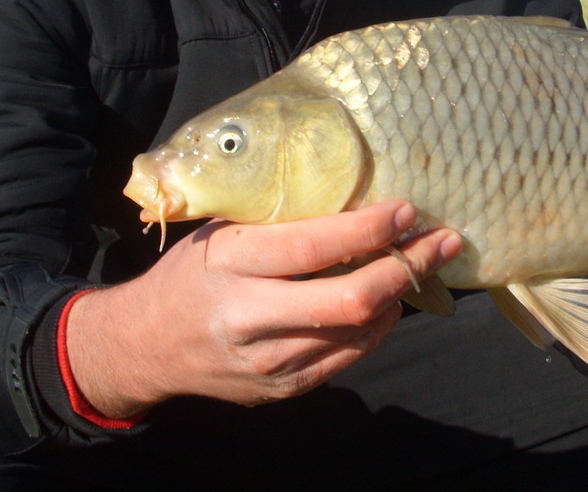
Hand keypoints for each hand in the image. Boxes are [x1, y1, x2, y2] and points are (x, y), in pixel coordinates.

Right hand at [66, 201, 461, 415]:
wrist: (145, 345)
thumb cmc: (190, 273)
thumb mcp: (221, 234)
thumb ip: (278, 223)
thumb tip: (355, 199)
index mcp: (230, 264)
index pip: (312, 246)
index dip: (368, 229)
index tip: (407, 210)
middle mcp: (249, 317)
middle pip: (349, 300)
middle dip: (406, 267)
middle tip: (442, 241)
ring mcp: (268, 361)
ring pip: (358, 331)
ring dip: (400, 295)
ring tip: (424, 263)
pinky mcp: (281, 389)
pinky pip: (347, 356)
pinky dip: (377, 325)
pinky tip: (390, 299)